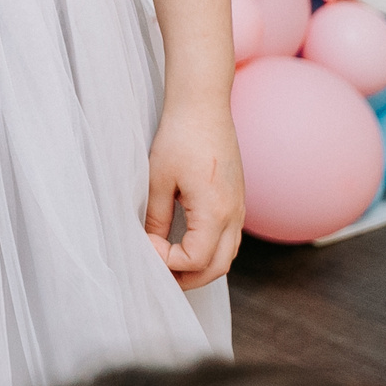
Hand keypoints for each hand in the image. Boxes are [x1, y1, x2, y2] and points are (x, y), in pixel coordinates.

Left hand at [145, 102, 243, 289]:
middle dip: (186, 278)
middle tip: (156, 275)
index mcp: (215, 212)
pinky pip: (228, 239)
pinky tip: (183, 245)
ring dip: (199, 268)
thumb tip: (147, 244)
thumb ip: (155, 218)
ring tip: (167, 264)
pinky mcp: (236, 202)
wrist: (204, 107)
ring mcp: (239, 209)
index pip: (196, 260)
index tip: (146, 244)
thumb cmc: (180, 137)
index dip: (168, 262)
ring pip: (226, 256)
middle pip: (217, 268)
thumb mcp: (158, 180)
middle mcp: (234, 215)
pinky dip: (209, 251)